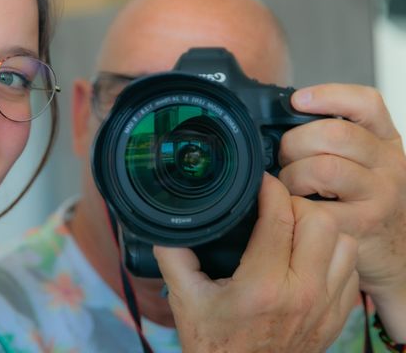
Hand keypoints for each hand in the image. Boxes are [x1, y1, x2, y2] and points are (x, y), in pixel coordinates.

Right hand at [154, 175, 358, 352]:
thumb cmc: (214, 344)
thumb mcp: (184, 297)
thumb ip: (172, 254)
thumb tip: (167, 220)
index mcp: (262, 287)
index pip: (280, 218)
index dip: (270, 189)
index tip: (259, 182)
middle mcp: (301, 295)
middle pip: (319, 222)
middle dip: (295, 205)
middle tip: (275, 207)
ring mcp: (325, 307)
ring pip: (344, 242)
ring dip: (320, 228)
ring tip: (294, 229)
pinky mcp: (338, 318)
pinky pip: (352, 268)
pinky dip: (334, 253)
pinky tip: (309, 256)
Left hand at [280, 84, 405, 339]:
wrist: (391, 250)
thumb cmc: (360, 197)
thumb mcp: (359, 160)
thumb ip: (330, 136)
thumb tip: (275, 117)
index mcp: (384, 139)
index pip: (366, 103)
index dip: (328, 96)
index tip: (297, 100)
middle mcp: (389, 163)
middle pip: (334, 134)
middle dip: (294, 142)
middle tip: (284, 157)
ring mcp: (380, 195)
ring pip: (323, 169)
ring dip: (292, 175)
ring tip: (288, 185)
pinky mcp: (362, 225)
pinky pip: (315, 207)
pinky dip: (294, 205)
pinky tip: (293, 207)